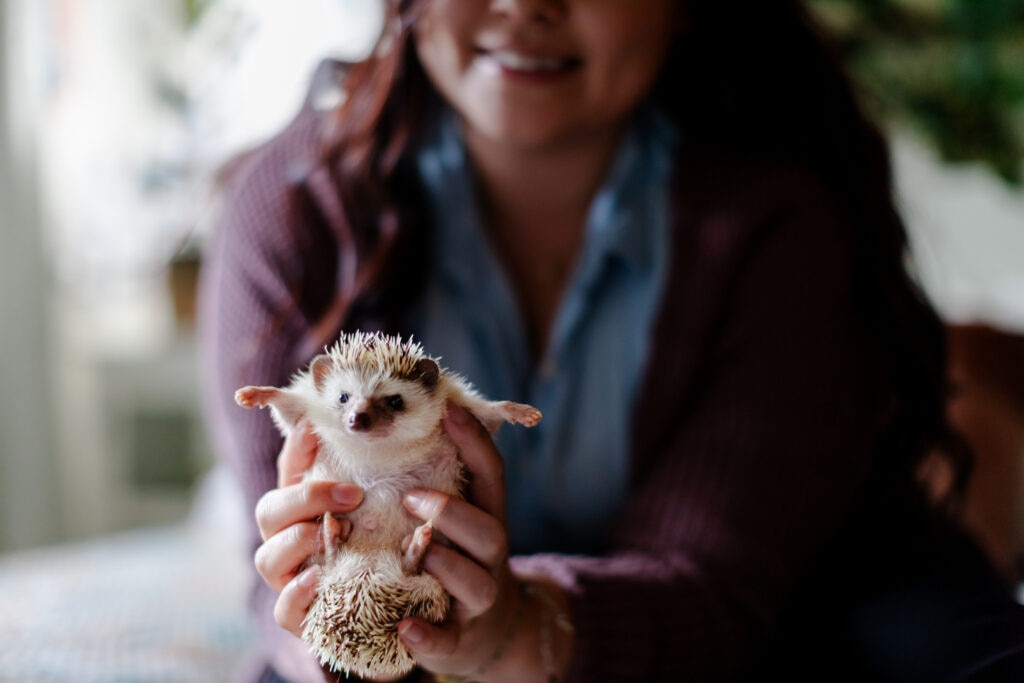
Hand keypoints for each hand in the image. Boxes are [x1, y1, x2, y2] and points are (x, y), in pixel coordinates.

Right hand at [253, 422, 363, 635]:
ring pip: (266, 558)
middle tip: (352, 494)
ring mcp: (288, 580)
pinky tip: (318, 578)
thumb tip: (353, 426)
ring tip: (333, 534)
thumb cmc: (381, 545)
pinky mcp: (300, 618)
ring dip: (298, 541)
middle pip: (268, 510)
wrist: (392, 609)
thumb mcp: (380, 505)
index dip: (297, 449)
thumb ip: (367, 470)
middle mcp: (286, 540)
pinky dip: (296, 594)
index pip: (288, 469)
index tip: (315, 429)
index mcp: (302, 507)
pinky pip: (283, 610)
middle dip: (306, 498)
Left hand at [395, 402, 525, 677]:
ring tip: (416, 553)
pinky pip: (447, 640)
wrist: (485, 634)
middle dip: (452, 511)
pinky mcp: (458, 640)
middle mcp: (489, 556)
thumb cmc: (456, 558)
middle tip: (409, 496)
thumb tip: (403, 420)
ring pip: (475, 582)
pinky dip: (427, 637)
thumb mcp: (456, 517)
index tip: (449, 409)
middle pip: (488, 530)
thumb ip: (439, 476)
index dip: (475, 442)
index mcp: (486, 517)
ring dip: (444, 564)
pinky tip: (405, 628)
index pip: (491, 474)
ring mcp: (478, 600)